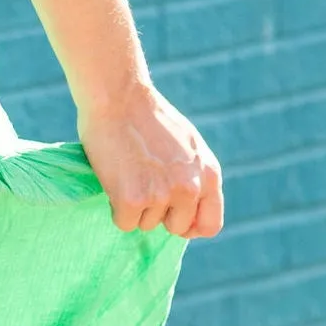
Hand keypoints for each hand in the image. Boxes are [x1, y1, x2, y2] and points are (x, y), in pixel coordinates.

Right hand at [77, 82, 223, 238]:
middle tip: (144, 185)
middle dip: (159, 214)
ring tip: (129, 173)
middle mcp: (190, 188)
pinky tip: (115, 180)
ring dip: (135, 207)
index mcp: (208, 175)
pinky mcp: (132, 199)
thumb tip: (190, 208)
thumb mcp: (188, 145)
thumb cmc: (148, 117)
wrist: (119, 97)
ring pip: (147, 224)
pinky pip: (124, 222)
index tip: (174, 220)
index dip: (191, 227)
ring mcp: (161, 195)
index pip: (210, 224)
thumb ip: (194, 175)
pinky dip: (116, 207)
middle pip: (176, 228)